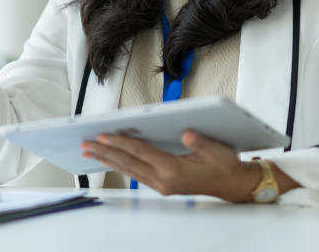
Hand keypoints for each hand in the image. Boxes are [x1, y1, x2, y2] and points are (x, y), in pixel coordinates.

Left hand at [81, 130, 261, 201]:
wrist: (232, 184)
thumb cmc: (224, 165)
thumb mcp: (217, 150)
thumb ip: (201, 141)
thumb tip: (187, 132)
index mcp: (174, 170)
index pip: (141, 153)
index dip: (120, 143)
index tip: (102, 136)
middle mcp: (164, 180)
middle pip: (128, 163)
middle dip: (105, 153)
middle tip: (85, 145)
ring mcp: (162, 185)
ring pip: (129, 171)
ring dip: (109, 161)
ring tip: (90, 153)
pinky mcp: (163, 185)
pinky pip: (136, 174)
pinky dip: (121, 166)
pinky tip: (111, 161)